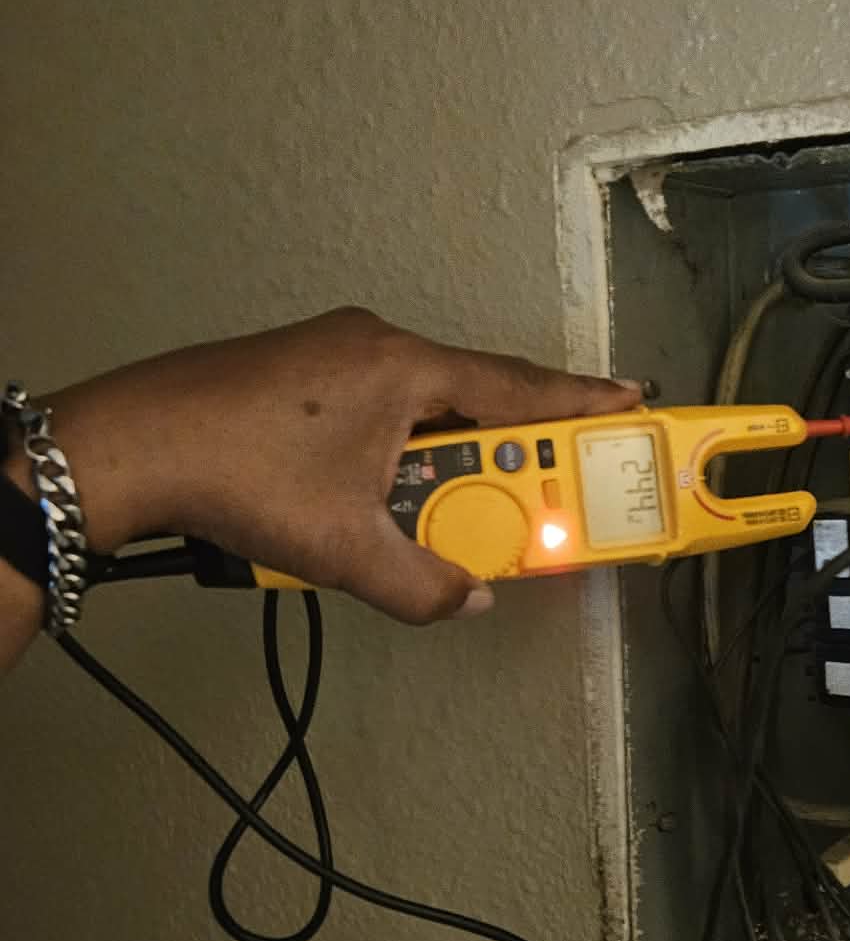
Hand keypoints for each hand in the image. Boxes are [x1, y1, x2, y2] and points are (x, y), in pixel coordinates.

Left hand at [33, 308, 639, 623]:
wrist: (124, 447)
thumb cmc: (238, 477)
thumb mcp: (345, 550)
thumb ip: (423, 582)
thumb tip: (469, 596)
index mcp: (404, 368)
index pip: (519, 389)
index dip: (582, 404)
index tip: (634, 402)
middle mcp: (376, 344)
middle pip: (474, 400)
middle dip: (508, 454)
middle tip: (545, 492)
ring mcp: (332, 350)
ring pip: (421, 406)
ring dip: (443, 459)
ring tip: (442, 513)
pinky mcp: (297, 368)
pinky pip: (377, 407)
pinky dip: (395, 451)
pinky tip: (371, 495)